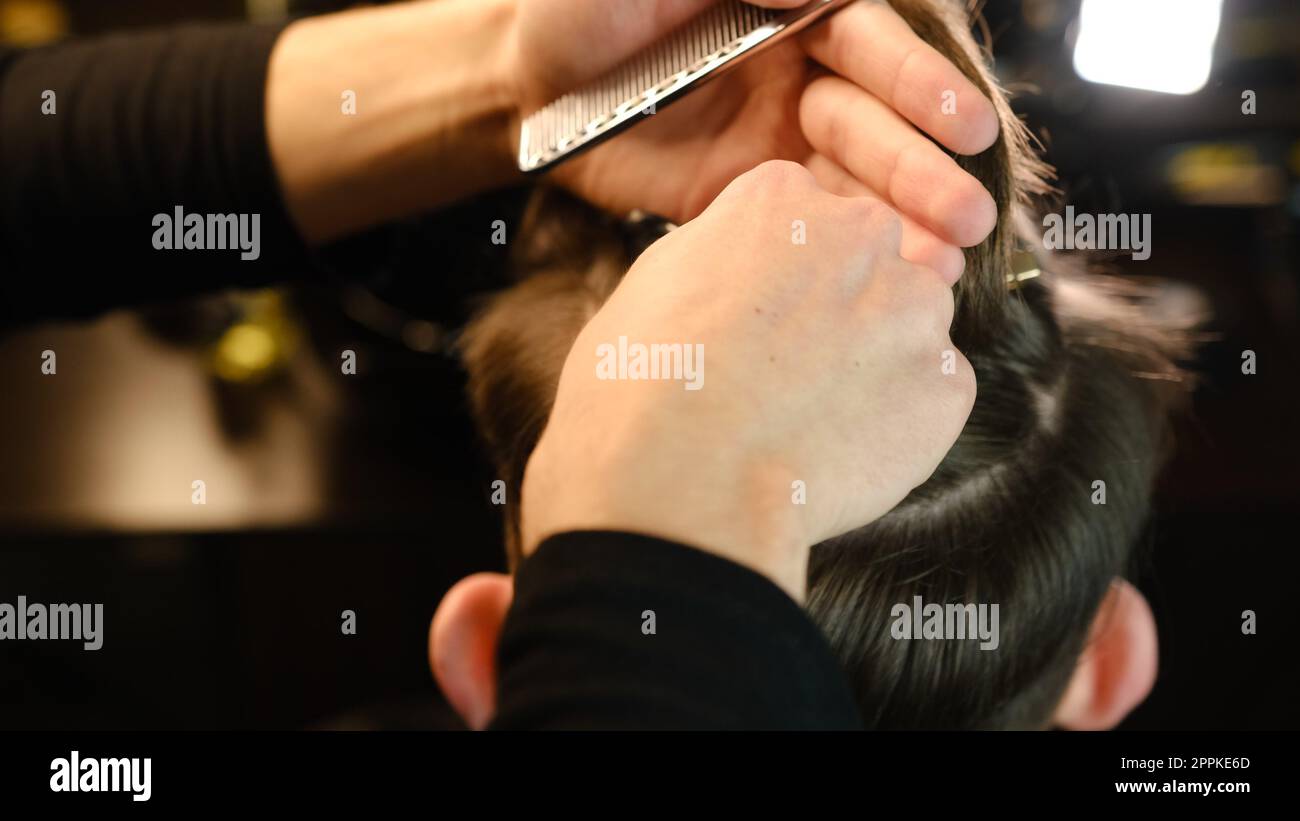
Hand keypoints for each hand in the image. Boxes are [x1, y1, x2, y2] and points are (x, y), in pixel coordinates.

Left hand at [507, 0, 1000, 282]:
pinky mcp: (749, 200)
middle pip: (872, 121)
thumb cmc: (577, 12)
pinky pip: (809, 224)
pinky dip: (849, 249)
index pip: (866, 45)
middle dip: (920, 166)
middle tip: (969, 213)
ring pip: (853, 179)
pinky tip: (893, 276)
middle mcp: (796, 76)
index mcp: (785, 14)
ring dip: (904, 218)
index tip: (964, 126)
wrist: (525, 91)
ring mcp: (777, 143)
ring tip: (950, 260)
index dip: (916, 83)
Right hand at [519, 162, 975, 600]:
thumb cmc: (643, 391)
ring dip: (880, 361)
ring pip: (914, 324)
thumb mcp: (656, 283)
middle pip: (873, 257)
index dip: (783, 273)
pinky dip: (902, 422)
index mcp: (781, 199)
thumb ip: (725, 257)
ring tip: (816, 416)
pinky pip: (937, 394)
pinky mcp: (947, 385)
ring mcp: (914, 310)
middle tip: (792, 369)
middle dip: (844, 305)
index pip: (806, 213)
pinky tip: (843, 448)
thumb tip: (744, 274)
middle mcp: (860, 234)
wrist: (683, 483)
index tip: (763, 315)